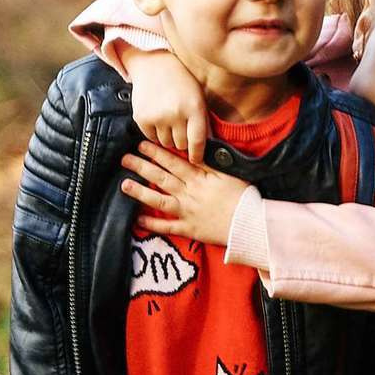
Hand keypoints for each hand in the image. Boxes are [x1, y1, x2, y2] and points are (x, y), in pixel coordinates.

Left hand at [122, 141, 249, 250]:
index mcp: (199, 178)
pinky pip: (167, 227)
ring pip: (160, 200)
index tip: (141, 144)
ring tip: (124, 185)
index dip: (156, 153)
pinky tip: (137, 219)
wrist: (250, 223)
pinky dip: (153, 223)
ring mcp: (187, 212)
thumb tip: (195, 148)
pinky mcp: (189, 229)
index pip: (173, 162)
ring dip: (141, 192)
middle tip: (125, 159)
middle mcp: (189, 193)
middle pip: (162, 178)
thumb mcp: (228, 173)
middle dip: (142, 167)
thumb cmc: (243, 196)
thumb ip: (209, 161)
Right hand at [129, 48, 209, 162]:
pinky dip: (156, 133)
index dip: (197, 154)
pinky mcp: (141, 118)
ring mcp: (157, 116)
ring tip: (170, 122)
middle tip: (181, 131)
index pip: (197, 142)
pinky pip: (151, 138)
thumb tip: (205, 151)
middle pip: (180, 145)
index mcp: (194, 108)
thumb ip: (203, 123)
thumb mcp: (198, 98)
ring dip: (169, 138)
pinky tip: (159, 119)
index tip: (196, 159)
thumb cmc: (182, 82)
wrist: (154, 65)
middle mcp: (175, 114)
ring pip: (166, 143)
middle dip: (182, 142)